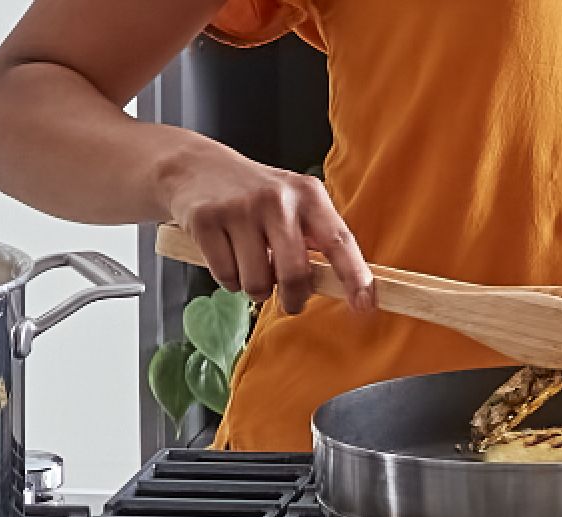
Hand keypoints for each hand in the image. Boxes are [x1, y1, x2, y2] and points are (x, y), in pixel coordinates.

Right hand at [158, 149, 373, 313]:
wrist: (196, 167)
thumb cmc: (255, 195)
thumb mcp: (293, 203)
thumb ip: (316, 240)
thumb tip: (342, 288)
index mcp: (308, 195)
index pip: (339, 240)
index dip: (355, 276)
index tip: (365, 304)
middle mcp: (277, 199)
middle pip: (294, 274)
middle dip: (293, 299)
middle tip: (290, 302)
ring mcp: (240, 208)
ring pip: (256, 283)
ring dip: (254, 288)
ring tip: (250, 264)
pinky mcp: (205, 220)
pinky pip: (225, 277)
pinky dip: (227, 278)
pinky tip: (227, 254)